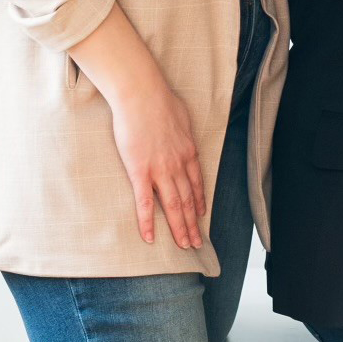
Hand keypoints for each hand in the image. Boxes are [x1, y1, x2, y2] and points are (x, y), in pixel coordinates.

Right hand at [109, 75, 205, 248]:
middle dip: (194, 224)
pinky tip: (150, 238)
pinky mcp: (140, 172)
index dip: (200, 202)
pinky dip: (148, 223)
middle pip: (189, 201)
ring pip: (174, 207)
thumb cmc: (159, 100)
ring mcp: (160, 171)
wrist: (142, 95)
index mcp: (188, 153)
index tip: (202, 215)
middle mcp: (178, 166)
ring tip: (184, 246)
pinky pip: (145, 204)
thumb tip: (181, 131)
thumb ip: (182, 130)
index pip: (197, 184)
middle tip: (197, 243)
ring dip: (180, 228)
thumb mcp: (181, 116)